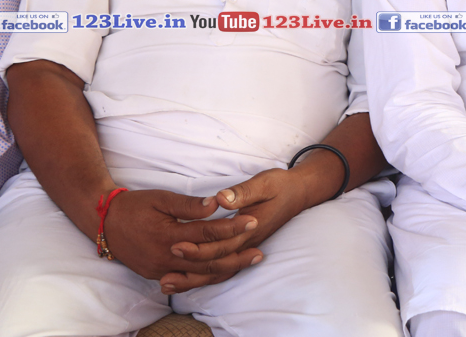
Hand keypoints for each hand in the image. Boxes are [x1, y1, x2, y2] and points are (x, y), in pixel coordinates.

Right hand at [103, 189, 261, 291]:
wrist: (104, 224)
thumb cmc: (135, 206)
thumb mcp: (161, 199)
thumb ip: (188, 205)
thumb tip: (216, 205)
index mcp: (168, 236)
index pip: (207, 233)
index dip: (231, 228)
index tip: (252, 221)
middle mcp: (166, 257)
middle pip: (208, 261)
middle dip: (236, 256)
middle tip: (259, 251)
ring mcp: (160, 269)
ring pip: (199, 274)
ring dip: (226, 269)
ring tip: (249, 261)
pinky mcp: (156, 274)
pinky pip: (187, 279)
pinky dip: (207, 276)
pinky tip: (224, 271)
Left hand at [160, 167, 313, 292]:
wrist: (299, 193)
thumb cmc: (281, 185)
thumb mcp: (265, 182)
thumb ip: (243, 192)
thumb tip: (221, 199)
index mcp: (250, 226)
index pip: (221, 243)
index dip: (199, 246)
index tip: (177, 245)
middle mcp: (247, 241)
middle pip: (217, 259)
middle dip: (191, 262)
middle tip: (166, 260)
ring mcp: (246, 246)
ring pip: (219, 269)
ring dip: (194, 278)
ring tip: (168, 283)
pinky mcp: (244, 246)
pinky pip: (223, 267)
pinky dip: (205, 277)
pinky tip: (188, 279)